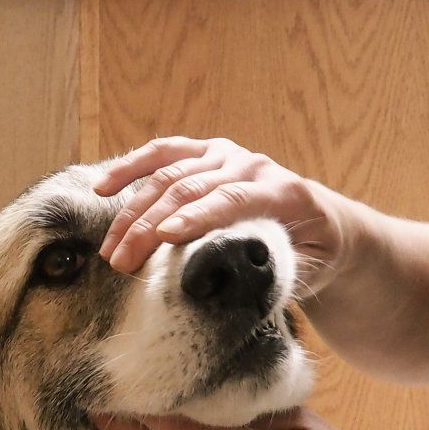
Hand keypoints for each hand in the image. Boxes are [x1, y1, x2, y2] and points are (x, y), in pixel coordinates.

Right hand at [94, 136, 344, 289]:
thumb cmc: (317, 252)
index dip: (195, 218)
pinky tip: (103, 188)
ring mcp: (226, 154)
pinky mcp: (206, 152)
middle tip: (120, 262)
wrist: (325, 222)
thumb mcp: (314, 269)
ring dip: (134, 212)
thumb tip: (245, 278)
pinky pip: (162, 153)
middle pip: (190, 189)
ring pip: (169, 174)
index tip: (162, 239)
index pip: (231, 200)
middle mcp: (251, 164)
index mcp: (282, 191)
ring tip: (110, 249)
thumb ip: (285, 269)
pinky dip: (131, 168)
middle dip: (150, 226)